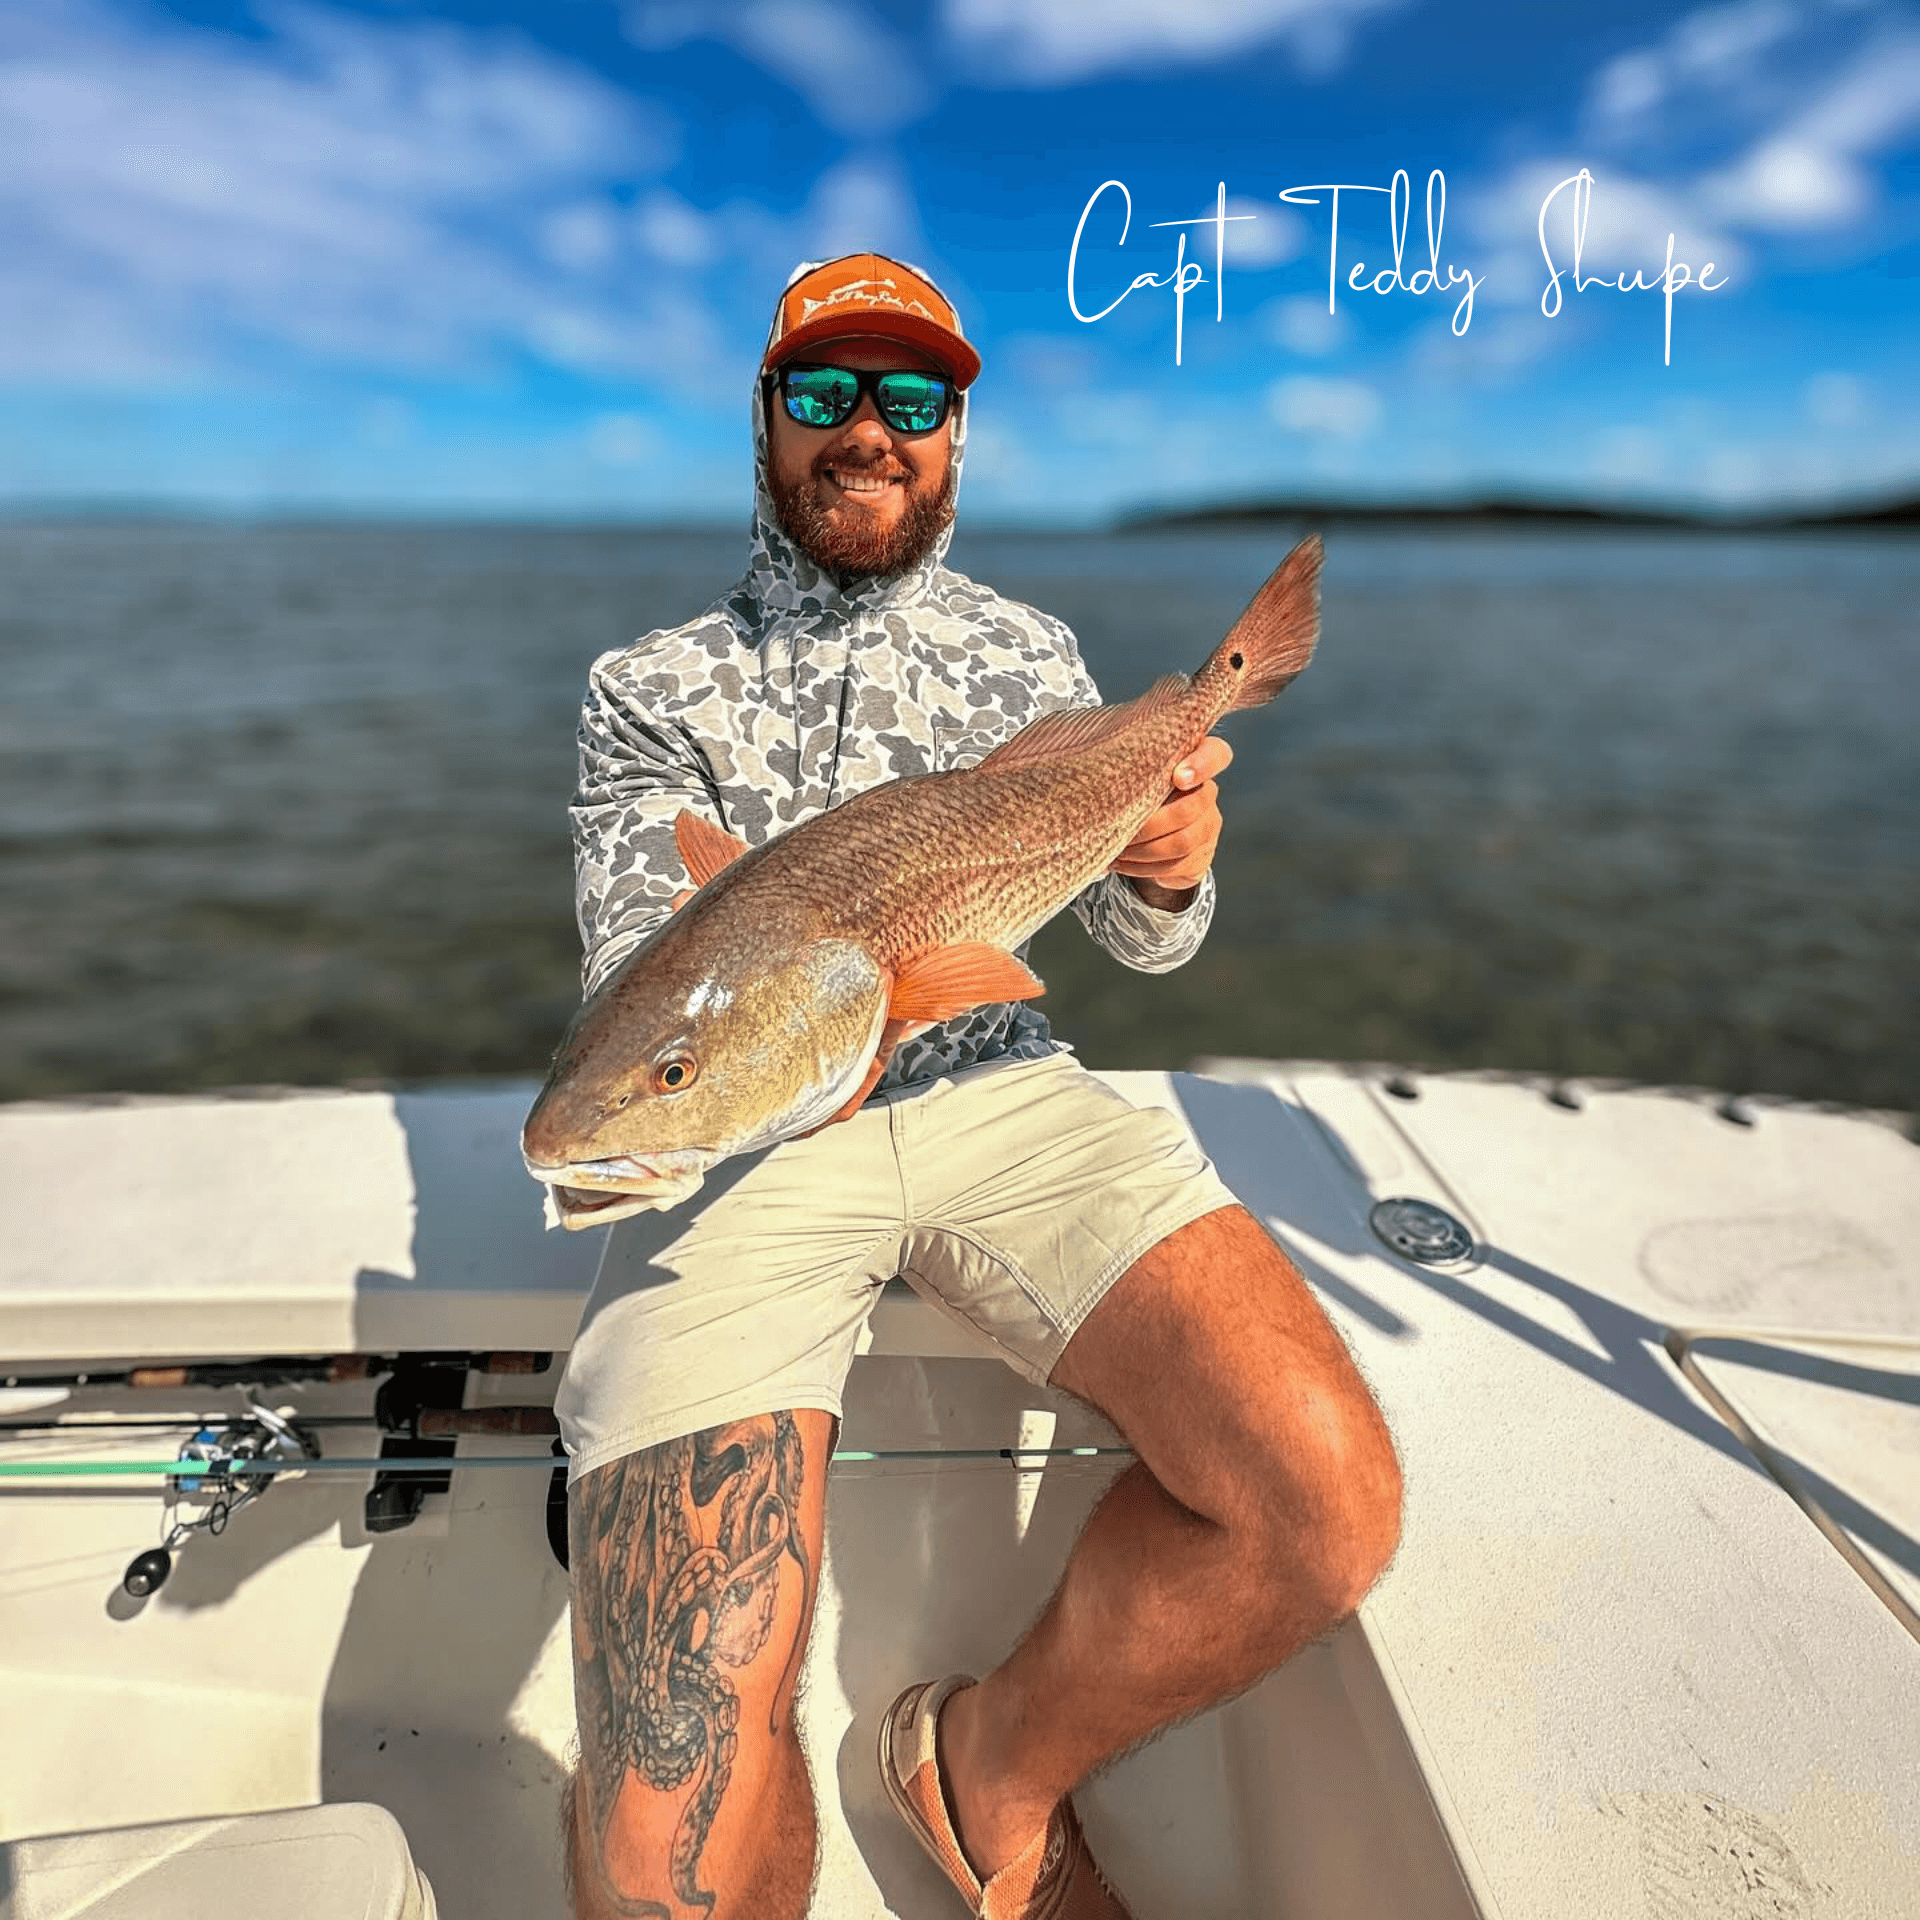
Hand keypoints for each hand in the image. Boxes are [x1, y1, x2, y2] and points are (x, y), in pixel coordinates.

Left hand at [1109, 735, 1232, 908]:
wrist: (1149, 831)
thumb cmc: (1135, 791)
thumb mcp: (1135, 773)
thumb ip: (1130, 766)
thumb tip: (1094, 772)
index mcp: (1195, 763)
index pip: (1216, 754)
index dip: (1201, 765)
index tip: (1178, 777)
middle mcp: (1207, 793)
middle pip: (1189, 809)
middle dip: (1149, 824)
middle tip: (1118, 828)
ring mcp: (1208, 826)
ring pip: (1182, 842)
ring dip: (1143, 850)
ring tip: (1116, 849)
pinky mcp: (1201, 856)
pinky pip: (1175, 866)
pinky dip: (1143, 867)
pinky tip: (1121, 863)